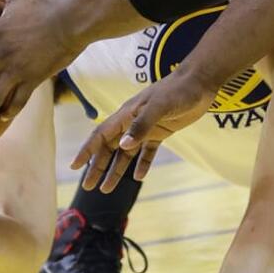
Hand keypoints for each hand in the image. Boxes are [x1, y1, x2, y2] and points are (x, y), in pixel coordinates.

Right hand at [71, 66, 218, 190]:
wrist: (199, 82)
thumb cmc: (177, 91)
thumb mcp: (159, 107)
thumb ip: (141, 126)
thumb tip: (123, 146)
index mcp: (126, 115)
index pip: (100, 136)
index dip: (87, 151)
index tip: (74, 166)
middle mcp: (132, 122)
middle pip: (109, 148)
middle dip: (97, 167)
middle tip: (88, 187)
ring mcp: (146, 127)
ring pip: (126, 153)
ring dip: (116, 170)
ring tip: (107, 189)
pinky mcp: (162, 131)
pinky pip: (148, 152)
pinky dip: (142, 164)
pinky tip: (139, 177)